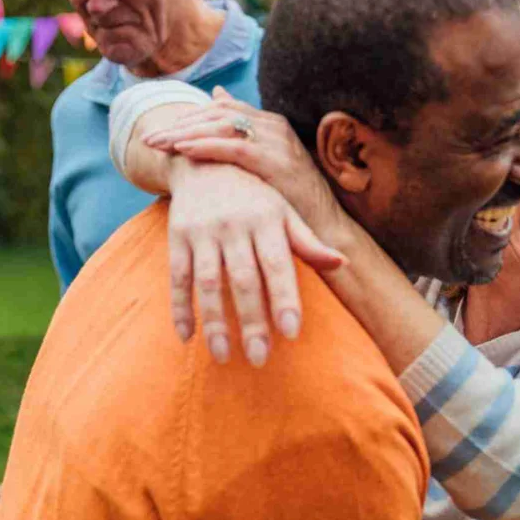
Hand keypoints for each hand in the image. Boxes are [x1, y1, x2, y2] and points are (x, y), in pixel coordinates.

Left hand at [145, 87, 343, 244]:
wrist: (323, 227)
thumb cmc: (289, 203)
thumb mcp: (262, 169)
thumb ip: (239, 141)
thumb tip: (217, 99)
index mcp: (270, 125)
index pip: (222, 109)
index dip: (189, 118)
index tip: (160, 133)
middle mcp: (274, 127)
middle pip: (218, 113)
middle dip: (181, 124)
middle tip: (150, 139)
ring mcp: (277, 141)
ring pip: (222, 125)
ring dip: (187, 133)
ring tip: (159, 144)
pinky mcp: (276, 161)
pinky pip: (234, 147)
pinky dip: (206, 146)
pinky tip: (184, 151)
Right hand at [167, 160, 344, 365]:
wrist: (204, 161)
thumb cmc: (255, 196)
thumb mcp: (284, 212)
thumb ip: (308, 242)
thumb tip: (342, 263)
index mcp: (267, 220)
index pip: (278, 265)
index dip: (285, 298)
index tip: (291, 333)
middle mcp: (235, 225)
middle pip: (244, 280)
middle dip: (251, 321)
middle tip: (259, 358)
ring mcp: (203, 231)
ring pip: (208, 282)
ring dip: (214, 321)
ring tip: (222, 356)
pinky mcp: (177, 237)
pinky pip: (176, 277)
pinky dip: (180, 308)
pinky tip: (187, 337)